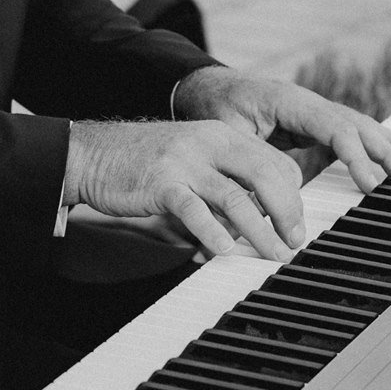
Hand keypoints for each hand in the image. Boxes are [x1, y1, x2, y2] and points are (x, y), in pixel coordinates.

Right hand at [63, 116, 308, 262]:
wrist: (94, 155)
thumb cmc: (148, 163)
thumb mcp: (194, 158)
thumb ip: (227, 177)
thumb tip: (261, 213)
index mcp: (223, 135)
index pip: (275, 162)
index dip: (293, 195)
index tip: (296, 223)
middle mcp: (209, 143)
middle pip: (265, 175)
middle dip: (288, 212)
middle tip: (295, 241)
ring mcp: (185, 162)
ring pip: (236, 198)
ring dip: (260, 232)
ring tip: (273, 254)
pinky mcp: (161, 184)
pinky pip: (195, 210)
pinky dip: (214, 233)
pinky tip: (226, 251)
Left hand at [175, 66, 390, 196]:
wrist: (205, 88)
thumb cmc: (211, 112)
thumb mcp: (223, 139)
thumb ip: (245, 167)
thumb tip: (264, 208)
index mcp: (288, 101)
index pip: (334, 128)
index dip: (355, 156)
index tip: (370, 185)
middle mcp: (308, 102)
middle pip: (357, 124)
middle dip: (386, 152)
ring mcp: (314, 110)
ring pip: (361, 126)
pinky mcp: (315, 123)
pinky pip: (352, 134)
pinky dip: (376, 146)